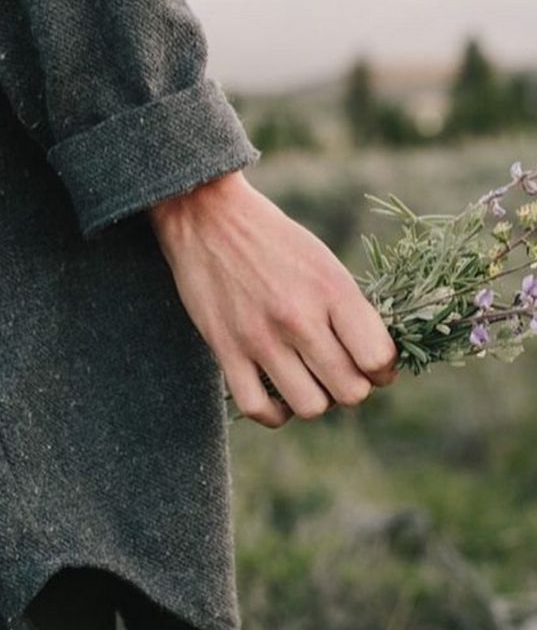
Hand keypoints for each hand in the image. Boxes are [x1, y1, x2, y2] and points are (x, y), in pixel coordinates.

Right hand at [146, 171, 398, 428]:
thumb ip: (348, 309)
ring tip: (311, 380)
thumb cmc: (275, 239)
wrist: (208, 217)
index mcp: (331, 289)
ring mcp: (260, 337)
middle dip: (353, 388)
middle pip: (350, 391)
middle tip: (342, 372)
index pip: (377, 358)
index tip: (375, 365)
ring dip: (317, 400)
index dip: (383, 370)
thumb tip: (376, 360)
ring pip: (310, 407)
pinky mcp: (225, 349)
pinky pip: (259, 409)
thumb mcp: (324, 261)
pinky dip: (276, 413)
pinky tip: (280, 393)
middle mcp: (299, 316)